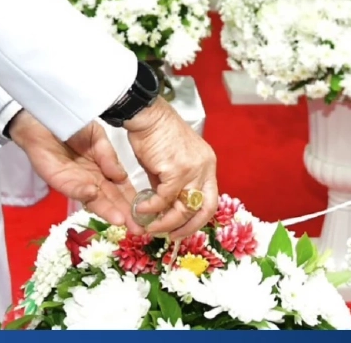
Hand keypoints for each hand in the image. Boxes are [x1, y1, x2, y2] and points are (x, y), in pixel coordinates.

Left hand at [9, 112, 140, 231]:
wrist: (44, 119)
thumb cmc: (72, 126)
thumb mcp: (97, 137)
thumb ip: (109, 156)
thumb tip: (122, 176)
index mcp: (103, 170)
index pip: (120, 189)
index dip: (132, 201)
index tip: (146, 214)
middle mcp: (91, 181)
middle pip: (110, 200)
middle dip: (124, 214)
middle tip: (138, 228)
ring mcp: (75, 183)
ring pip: (93, 199)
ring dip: (106, 210)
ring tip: (121, 219)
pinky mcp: (58, 181)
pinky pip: (72, 188)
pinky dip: (83, 192)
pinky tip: (94, 194)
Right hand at [124, 98, 217, 238]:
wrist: (146, 115)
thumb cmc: (154, 135)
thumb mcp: (167, 164)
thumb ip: (169, 185)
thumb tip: (162, 208)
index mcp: (207, 166)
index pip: (210, 201)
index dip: (196, 220)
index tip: (180, 229)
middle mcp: (206, 168)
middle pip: (204, 209)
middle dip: (186, 227)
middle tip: (167, 235)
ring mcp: (194, 169)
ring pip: (184, 208)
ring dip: (166, 222)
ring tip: (150, 226)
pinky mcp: (177, 169)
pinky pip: (165, 198)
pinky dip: (152, 207)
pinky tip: (140, 209)